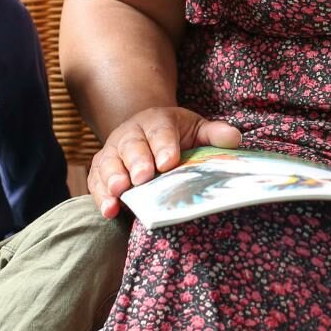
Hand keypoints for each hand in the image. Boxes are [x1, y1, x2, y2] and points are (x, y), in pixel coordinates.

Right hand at [87, 106, 241, 217]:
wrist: (145, 133)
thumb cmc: (176, 136)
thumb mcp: (197, 129)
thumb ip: (214, 134)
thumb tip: (234, 139)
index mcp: (157, 121)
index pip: (161, 131)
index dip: (164, 146)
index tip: (169, 162)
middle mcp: (131, 133)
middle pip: (132, 145)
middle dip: (137, 162)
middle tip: (143, 178)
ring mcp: (113, 151)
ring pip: (110, 162)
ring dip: (113, 178)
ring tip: (119, 192)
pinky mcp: (100, 169)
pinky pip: (96, 181)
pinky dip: (100, 195)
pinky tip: (108, 210)